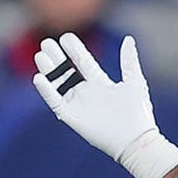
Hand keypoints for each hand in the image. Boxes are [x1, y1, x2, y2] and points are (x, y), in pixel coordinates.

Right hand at [32, 33, 177, 177]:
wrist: (136, 139)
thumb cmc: (138, 113)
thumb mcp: (135, 82)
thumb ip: (129, 61)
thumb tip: (129, 39)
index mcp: (101, 84)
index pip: (83, 62)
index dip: (75, 50)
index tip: (66, 37)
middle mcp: (87, 93)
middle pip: (67, 71)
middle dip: (57, 57)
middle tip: (46, 42)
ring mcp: (78, 104)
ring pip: (58, 84)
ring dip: (49, 70)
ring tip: (41, 55)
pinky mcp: (72, 117)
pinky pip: (55, 102)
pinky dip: (46, 91)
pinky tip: (39, 78)